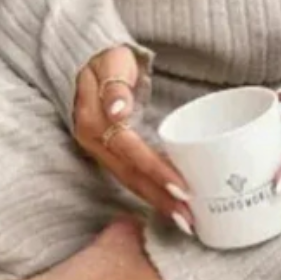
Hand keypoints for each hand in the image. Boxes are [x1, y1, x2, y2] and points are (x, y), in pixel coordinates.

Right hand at [71, 46, 195, 234]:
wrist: (91, 59)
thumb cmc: (109, 59)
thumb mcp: (112, 62)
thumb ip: (115, 86)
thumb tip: (118, 112)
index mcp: (94, 121)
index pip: (130, 151)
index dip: (155, 171)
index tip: (182, 188)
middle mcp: (94, 141)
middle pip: (131, 175)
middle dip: (160, 199)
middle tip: (189, 219)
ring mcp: (100, 150)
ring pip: (131, 181)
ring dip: (157, 202)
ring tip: (185, 221)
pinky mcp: (110, 153)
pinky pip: (131, 177)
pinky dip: (151, 192)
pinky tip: (170, 205)